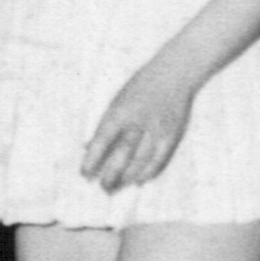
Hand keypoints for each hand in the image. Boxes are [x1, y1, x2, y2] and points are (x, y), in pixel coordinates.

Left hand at [82, 62, 195, 192]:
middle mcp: (138, 122)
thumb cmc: (140, 87)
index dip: (92, 160)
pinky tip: (139, 180)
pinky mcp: (172, 135)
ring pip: (141, 161)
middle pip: (122, 156)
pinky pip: (159, 159)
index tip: (85, 174)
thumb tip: (88, 147)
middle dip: (110, 175)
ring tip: (117, 187)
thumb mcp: (117, 100)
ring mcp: (157, 130)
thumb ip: (105, 124)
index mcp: (120, 112)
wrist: (174, 73)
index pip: (102, 141)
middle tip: (103, 187)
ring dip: (128, 177)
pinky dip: (149, 172)